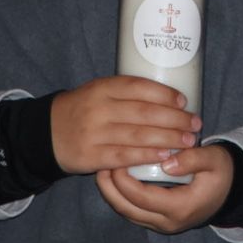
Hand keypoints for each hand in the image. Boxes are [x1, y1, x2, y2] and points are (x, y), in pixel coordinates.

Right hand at [49, 75, 200, 174]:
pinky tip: (165, 155)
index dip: (164, 94)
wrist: (46, 133)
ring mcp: (94, 133)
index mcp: (102, 87)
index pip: (138, 87)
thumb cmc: (83, 110)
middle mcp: (99, 108)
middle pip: (144, 113)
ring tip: (188, 141)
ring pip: (138, 135)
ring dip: (168, 139)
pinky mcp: (92, 156)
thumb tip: (168, 97)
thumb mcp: (99, 91)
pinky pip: (125, 156)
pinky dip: (147, 156)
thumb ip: (126, 92)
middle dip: (174, 119)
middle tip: (195, 123)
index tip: (184, 101)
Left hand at [94, 144, 234, 233]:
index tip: (116, 158)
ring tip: (103, 169)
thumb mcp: (215, 160)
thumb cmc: (222, 173)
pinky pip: (132, 211)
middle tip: (101, 164)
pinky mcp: (157, 221)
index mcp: (180, 208)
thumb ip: (194, 159)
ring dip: (111, 192)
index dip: (123, 179)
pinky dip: (119, 196)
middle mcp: (167, 222)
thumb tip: (168, 163)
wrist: (230, 192)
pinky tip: (114, 178)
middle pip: (127, 208)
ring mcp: (161, 224)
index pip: (141, 196)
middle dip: (109, 187)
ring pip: (126, 212)